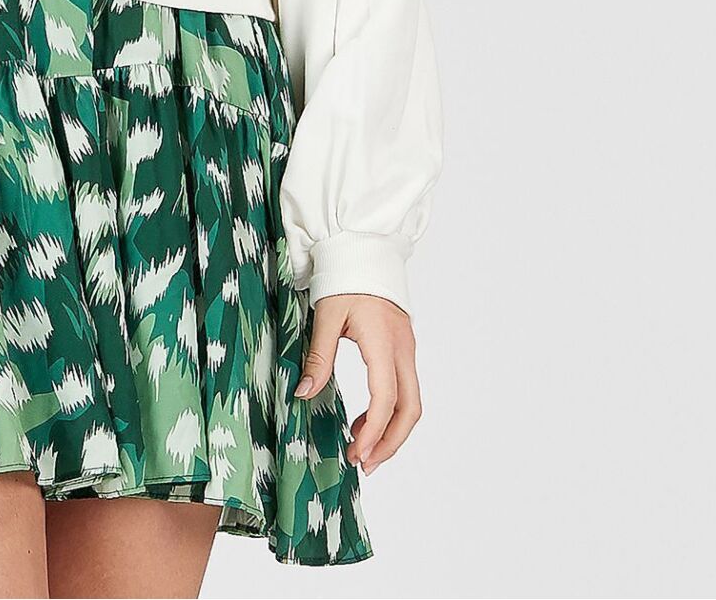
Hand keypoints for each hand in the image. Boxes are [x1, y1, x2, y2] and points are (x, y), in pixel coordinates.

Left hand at [294, 293, 421, 474]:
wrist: (364, 251)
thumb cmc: (344, 279)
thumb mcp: (325, 315)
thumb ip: (318, 356)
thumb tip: (303, 395)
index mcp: (384, 341)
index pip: (386, 397)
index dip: (375, 430)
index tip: (357, 453)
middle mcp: (403, 349)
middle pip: (411, 409)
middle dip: (391, 442)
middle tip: (365, 463)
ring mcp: (407, 349)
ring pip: (412, 402)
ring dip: (392, 430)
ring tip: (363, 449)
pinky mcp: (403, 348)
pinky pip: (404, 388)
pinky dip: (390, 411)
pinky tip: (366, 421)